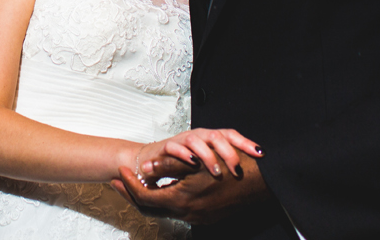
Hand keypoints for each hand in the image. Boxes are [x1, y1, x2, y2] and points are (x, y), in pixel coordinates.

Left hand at [112, 149, 270, 223]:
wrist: (261, 182)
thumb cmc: (230, 167)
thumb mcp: (195, 161)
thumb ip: (167, 165)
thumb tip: (145, 167)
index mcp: (181, 200)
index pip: (144, 196)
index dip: (129, 184)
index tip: (120, 171)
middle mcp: (188, 214)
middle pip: (150, 208)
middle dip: (132, 193)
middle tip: (119, 180)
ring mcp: (198, 218)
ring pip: (164, 210)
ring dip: (149, 197)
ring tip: (138, 182)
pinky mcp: (207, 217)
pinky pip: (179, 210)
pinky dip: (166, 200)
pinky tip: (165, 188)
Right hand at [145, 127, 261, 181]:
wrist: (155, 161)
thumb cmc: (184, 163)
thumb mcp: (206, 163)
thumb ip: (223, 163)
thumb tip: (249, 171)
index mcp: (211, 139)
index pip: (231, 135)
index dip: (245, 143)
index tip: (260, 154)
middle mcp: (199, 136)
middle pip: (217, 136)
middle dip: (229, 153)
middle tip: (237, 170)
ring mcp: (183, 140)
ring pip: (198, 140)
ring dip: (208, 156)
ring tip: (216, 172)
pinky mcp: (167, 146)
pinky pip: (176, 147)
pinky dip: (184, 154)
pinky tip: (192, 163)